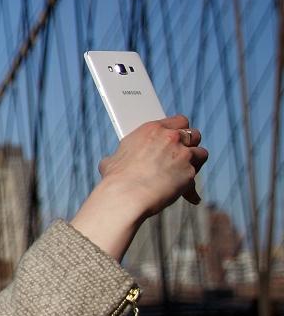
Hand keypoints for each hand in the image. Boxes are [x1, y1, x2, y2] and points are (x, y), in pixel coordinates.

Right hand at [71, 115, 208, 260]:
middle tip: (182, 155)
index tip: (176, 137)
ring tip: (183, 173)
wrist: (126, 195)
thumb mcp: (114, 160)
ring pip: (201, 153)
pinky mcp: (189, 172)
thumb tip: (113, 162)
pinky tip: (186, 195)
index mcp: (152, 129)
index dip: (179, 130)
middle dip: (190, 144)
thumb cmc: (115, 179)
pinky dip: (191, 188)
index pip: (179, 120)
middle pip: (194, 134)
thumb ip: (123, 155)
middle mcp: (170, 138)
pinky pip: (195, 178)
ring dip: (195, 163)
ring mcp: (182, 154)